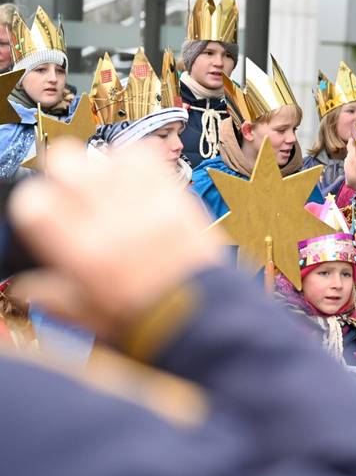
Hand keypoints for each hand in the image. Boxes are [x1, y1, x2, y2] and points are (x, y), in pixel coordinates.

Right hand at [9, 141, 223, 341]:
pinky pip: (147, 155)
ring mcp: (146, 204)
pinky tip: (136, 182)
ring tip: (109, 189)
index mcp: (82, 253)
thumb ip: (56, 297)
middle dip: (64, 174)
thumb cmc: (151, 321)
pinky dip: (137, 160)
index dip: (36, 204)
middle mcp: (111, 220)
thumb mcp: (91, 318)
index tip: (47, 212)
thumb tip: (29, 287)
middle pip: (67, 160)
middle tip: (75, 195)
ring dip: (101, 167)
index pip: (36, 201)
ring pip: (106, 154)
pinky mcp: (175, 197)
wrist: (207, 318)